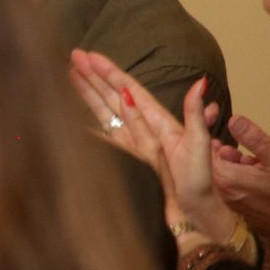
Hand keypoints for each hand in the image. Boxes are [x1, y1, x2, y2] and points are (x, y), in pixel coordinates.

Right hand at [70, 54, 234, 241]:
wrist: (194, 213)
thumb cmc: (198, 182)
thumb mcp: (200, 145)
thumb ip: (194, 114)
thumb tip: (200, 84)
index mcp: (158, 121)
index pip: (129, 89)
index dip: (109, 72)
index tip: (90, 56)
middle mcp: (144, 127)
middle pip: (113, 95)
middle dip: (93, 75)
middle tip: (73, 55)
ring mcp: (133, 142)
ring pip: (106, 110)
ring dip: (88, 92)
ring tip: (70, 74)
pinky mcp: (127, 156)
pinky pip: (104, 133)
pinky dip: (87, 122)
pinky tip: (72, 117)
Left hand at [216, 114, 269, 243]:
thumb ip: (256, 139)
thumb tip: (234, 120)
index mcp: (225, 177)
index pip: (200, 147)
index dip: (205, 128)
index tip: (212, 117)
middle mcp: (217, 190)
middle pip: (206, 159)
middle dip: (220, 148)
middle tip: (239, 150)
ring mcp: (221, 199)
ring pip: (215, 170)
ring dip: (228, 160)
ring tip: (249, 161)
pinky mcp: (227, 206)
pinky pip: (222, 182)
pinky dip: (232, 173)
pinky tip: (249, 172)